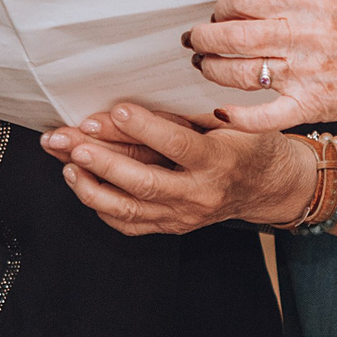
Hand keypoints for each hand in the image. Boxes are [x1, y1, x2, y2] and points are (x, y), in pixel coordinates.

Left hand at [42, 105, 314, 235]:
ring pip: (130, 209)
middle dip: (103, 161)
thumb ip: (185, 116)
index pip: (178, 146)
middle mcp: (201, 194)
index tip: (117, 109)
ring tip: (66, 165)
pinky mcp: (173, 227)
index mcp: (219, 160)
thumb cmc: (246, 143)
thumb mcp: (228, 120)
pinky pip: (130, 225)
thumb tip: (128, 108)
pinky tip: (82, 185)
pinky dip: (101, 207)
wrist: (269, 185)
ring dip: (92, 187)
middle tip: (73, 141)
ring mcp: (185, 216)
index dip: (145, 128)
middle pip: (145, 183)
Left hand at [185, 0, 336, 136]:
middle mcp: (307, 36)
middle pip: (234, 35)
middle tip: (194, 39)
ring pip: (240, 72)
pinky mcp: (311, 107)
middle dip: (204, 37)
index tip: (218, 12)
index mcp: (313, 2)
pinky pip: (263, 116)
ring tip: (203, 65)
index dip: (222, 6)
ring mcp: (307, 75)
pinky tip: (220, 111)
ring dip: (211, 69)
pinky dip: (237, 116)